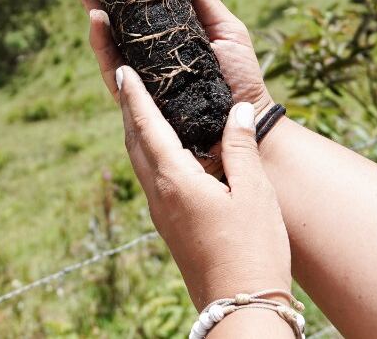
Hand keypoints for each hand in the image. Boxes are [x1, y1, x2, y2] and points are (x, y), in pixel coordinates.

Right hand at [63, 0, 273, 111]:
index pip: (131, 0)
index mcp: (163, 31)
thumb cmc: (239, 75)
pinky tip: (96, 19)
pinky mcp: (137, 94)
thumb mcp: (224, 26)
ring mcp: (138, 72)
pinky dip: (102, 43)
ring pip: (104, 37)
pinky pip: (112, 67)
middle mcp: (144, 51)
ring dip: (91, 7)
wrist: (247, 120)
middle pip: (108, 14)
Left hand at [115, 66, 292, 307]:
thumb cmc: (253, 250)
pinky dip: (153, 154)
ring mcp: (163, 215)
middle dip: (129, 109)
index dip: (134, 95)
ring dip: (138, 132)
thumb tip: (235, 110)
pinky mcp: (171, 228)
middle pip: (134, 142)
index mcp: (174, 180)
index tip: (122, 69)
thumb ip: (240, 148)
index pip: (146, 126)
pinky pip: (154, 179)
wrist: (242, 308)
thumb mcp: (254, 193)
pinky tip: (169, 154)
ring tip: (142, 109)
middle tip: (126, 79)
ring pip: (141, 162)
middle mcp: (160, 196)